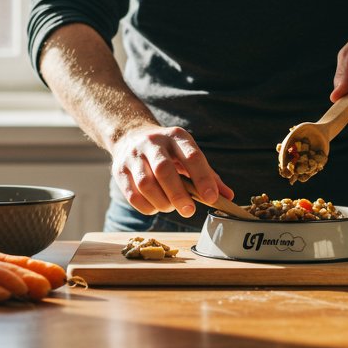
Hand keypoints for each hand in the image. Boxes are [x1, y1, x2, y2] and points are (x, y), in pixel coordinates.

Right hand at [110, 125, 233, 217]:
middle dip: (178, 195)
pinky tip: (156, 207)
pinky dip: (147, 207)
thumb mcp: (188, 154)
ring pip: (146, 184)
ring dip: (162, 202)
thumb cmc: (168, 152)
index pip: (192, 156)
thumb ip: (208, 175)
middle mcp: (153, 142)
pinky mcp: (119, 170)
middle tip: (189, 211)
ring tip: (171, 207)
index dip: (202, 178)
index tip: (211, 198)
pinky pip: (132, 195)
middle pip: (164, 170)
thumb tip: (228, 197)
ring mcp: (133, 156)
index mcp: (176, 137)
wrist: (131, 136)